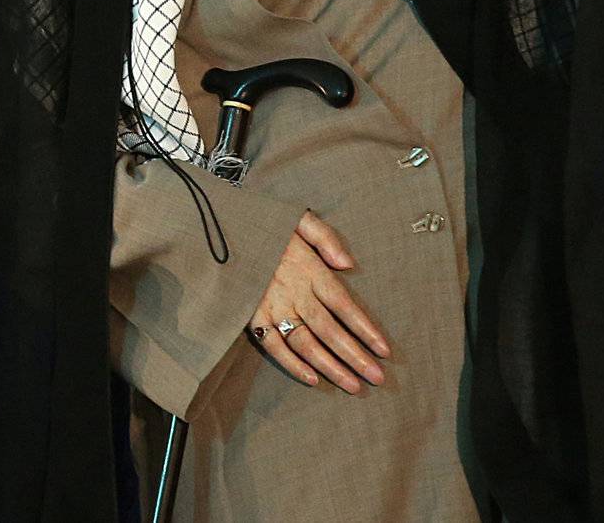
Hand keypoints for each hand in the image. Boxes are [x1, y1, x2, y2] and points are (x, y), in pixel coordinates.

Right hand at [246, 210, 390, 394]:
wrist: (220, 226)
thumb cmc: (266, 223)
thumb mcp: (299, 218)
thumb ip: (326, 238)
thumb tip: (349, 265)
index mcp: (308, 268)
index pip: (343, 304)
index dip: (364, 328)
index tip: (383, 350)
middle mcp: (292, 291)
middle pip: (328, 329)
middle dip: (354, 356)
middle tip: (376, 378)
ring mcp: (271, 305)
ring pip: (304, 343)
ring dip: (329, 366)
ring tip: (352, 385)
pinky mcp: (251, 315)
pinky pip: (273, 345)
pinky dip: (291, 364)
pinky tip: (312, 379)